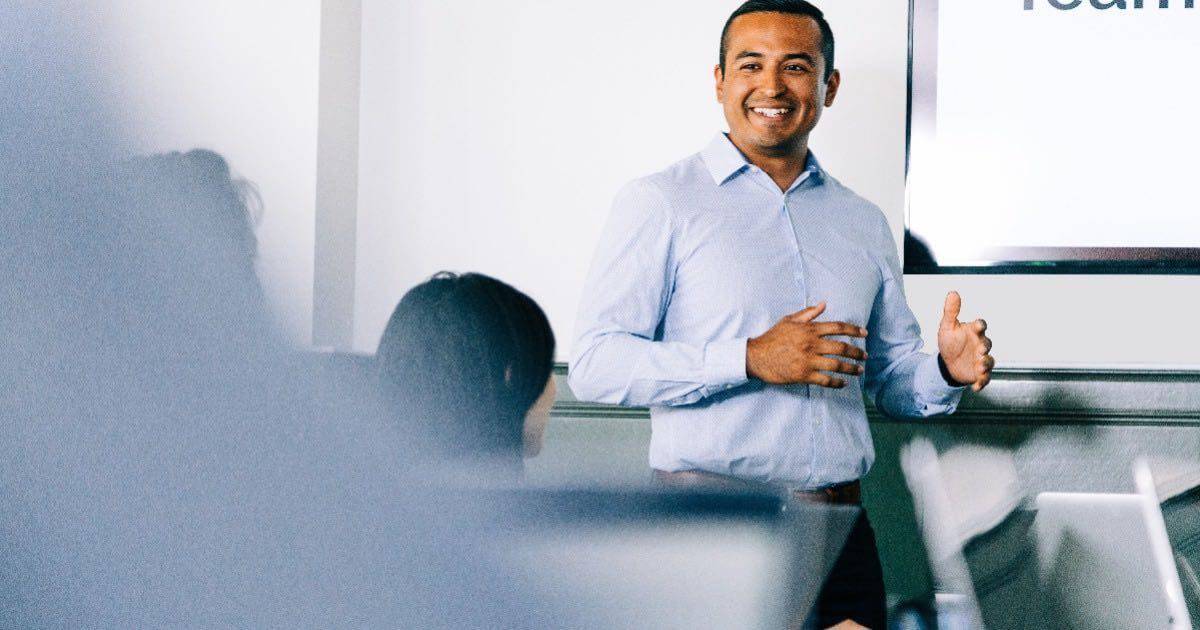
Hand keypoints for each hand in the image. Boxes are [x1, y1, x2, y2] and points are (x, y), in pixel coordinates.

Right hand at [746, 303, 868, 387]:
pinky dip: (837, 383)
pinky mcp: (804, 375)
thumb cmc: (772, 338)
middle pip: (842, 347)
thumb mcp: (788, 320)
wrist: (756, 356)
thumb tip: (824, 304)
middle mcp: (811, 344)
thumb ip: (808, 313)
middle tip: (865, 356)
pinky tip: (843, 383)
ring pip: (837, 365)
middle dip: (857, 352)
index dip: (854, 330)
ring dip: (851, 368)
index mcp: (809, 329)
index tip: (864, 333)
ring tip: (859, 370)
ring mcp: (808, 360)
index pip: (837, 327)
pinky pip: (826, 380)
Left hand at [937, 291, 994, 391]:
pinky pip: (984, 379)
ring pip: (988, 362)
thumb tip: (952, 292)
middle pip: (987, 344)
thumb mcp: (947, 327)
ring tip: (980, 367)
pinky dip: (982, 383)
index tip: (978, 325)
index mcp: (973, 332)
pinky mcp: (978, 374)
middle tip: (979, 350)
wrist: (946, 363)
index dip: (980, 325)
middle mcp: (980, 345)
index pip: (980, 326)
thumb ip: (950, 311)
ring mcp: (981, 360)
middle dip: (984, 347)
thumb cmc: (950, 342)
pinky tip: (976, 387)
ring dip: (986, 364)